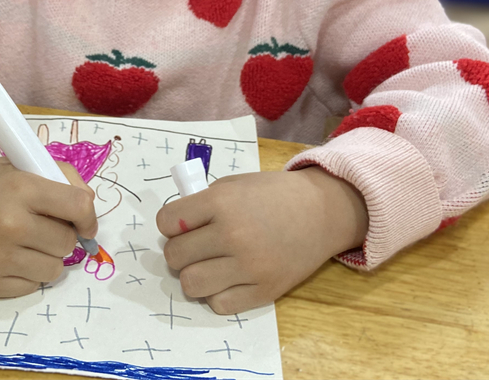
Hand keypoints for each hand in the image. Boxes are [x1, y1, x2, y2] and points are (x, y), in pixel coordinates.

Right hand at [0, 157, 97, 297]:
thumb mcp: (22, 166)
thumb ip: (62, 180)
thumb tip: (89, 214)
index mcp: (19, 188)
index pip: (78, 207)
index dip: (88, 216)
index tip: (84, 221)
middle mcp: (8, 224)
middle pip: (67, 242)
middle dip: (62, 234)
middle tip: (40, 225)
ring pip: (53, 269)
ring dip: (47, 256)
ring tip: (25, 241)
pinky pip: (31, 287)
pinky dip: (27, 273)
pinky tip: (9, 255)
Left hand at [156, 167, 367, 314]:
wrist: (321, 212)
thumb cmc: (273, 195)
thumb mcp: (234, 185)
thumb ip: (202, 205)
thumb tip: (173, 229)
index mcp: (222, 202)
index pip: (167, 222)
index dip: (170, 224)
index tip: (182, 225)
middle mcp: (232, 234)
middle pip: (175, 256)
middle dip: (181, 251)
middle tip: (197, 246)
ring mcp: (249, 266)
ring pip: (191, 284)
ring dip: (195, 275)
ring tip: (209, 265)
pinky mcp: (264, 291)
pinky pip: (219, 304)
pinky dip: (218, 293)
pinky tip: (230, 279)